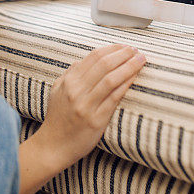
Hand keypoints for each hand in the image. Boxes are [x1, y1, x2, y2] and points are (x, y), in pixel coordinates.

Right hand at [37, 44, 145, 166]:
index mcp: (68, 81)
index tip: (124, 46)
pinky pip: (114, 98)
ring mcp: (86, 105)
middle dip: (123, 54)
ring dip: (129, 66)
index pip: (94, 57)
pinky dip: (126, 84)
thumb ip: (69, 75)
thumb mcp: (57, 92)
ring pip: (111, 78)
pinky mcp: (96, 120)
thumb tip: (80, 61)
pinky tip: (135, 77)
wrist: (53, 146)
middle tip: (136, 50)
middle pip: (104, 64)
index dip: (112, 49)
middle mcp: (76, 90)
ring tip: (141, 60)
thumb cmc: (58, 119)